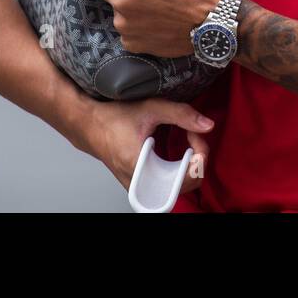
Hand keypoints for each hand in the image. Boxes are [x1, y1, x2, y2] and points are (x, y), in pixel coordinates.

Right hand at [84, 97, 212, 195]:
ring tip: (188, 145)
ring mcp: (136, 187)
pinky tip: (179, 154)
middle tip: (194, 138)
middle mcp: (137, 183)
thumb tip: (208, 125)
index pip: (183, 179)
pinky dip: (178, 171)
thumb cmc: (114, 117)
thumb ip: (181, 114)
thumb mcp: (151, 108)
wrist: (89, 124)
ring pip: (176, 189)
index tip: (195, 135)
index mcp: (139, 167)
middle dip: (197, 162)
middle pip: (183, 187)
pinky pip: (165, 187)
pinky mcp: (137, 185)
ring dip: (189, 168)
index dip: (199, 157)